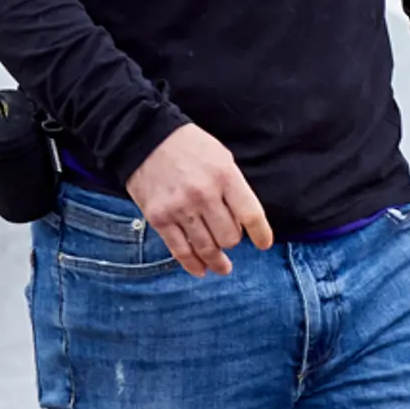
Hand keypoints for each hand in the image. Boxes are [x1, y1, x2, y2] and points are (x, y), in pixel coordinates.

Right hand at [125, 123, 272, 276]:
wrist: (145, 138)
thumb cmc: (188, 147)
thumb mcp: (221, 157)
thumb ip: (234, 188)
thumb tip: (244, 221)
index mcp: (224, 176)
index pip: (251, 215)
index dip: (261, 234)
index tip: (264, 244)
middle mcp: (204, 195)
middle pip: (229, 237)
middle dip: (232, 242)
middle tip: (229, 239)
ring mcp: (180, 208)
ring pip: (207, 248)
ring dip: (217, 261)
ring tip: (222, 267)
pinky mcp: (159, 218)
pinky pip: (180, 250)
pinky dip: (192, 264)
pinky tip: (201, 270)